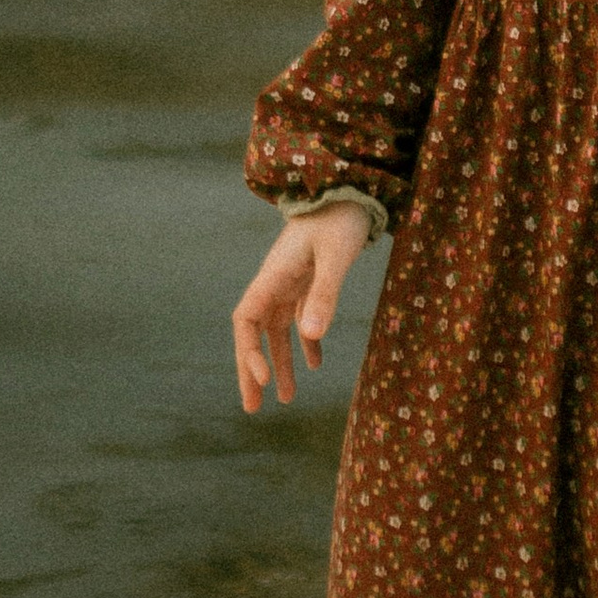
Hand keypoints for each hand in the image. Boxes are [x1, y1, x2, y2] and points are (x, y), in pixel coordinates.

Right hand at [232, 202, 376, 411]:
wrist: (350, 189)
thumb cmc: (341, 219)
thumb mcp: (335, 258)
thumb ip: (324, 294)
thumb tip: (309, 338)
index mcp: (273, 276)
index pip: (246, 321)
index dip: (248, 352)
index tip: (263, 378)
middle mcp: (276, 281)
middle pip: (254, 333)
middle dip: (252, 370)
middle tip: (252, 408)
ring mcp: (291, 281)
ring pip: (277, 330)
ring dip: (279, 363)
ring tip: (286, 400)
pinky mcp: (308, 279)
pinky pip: (300, 318)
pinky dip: (305, 342)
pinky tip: (315, 364)